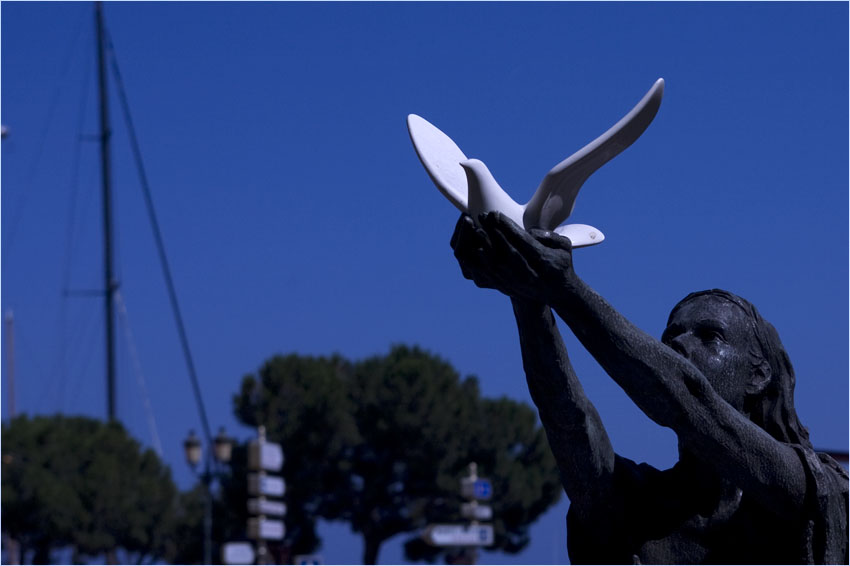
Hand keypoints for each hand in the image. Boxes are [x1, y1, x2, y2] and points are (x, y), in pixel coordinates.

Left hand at [450, 211, 575, 302]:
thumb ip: (550, 236)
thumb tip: (531, 232)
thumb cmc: (560, 263)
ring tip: (475, 228)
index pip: (521, 240)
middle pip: (505, 250)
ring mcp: (517, 283)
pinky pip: (489, 275)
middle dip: (492, 231)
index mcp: (543, 260)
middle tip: (483, 216)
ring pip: (495, 264)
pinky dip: (480, 261)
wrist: (557, 292)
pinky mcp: (507, 287)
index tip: (495, 213)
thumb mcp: (564, 247)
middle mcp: (529, 273)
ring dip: (484, 244)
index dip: (506, 226)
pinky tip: (473, 247)